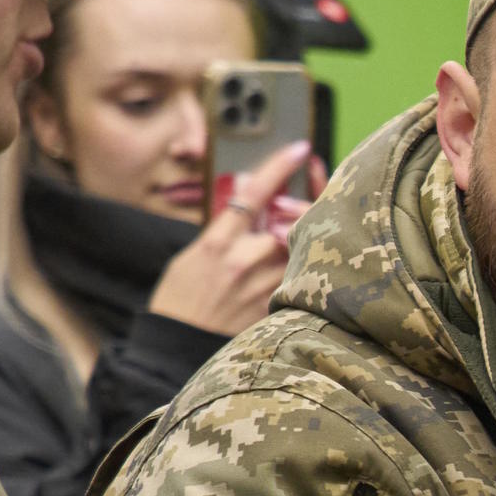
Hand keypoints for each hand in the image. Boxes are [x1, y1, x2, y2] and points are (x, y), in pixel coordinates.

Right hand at [147, 143, 320, 337]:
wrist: (178, 347)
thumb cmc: (183, 297)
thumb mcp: (193, 254)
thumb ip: (224, 227)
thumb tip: (246, 193)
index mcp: (219, 242)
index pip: (253, 196)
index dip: (279, 169)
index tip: (300, 149)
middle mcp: (246, 261)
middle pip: (294, 221)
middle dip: (308, 206)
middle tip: (317, 194)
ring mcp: (266, 286)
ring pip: (303, 249)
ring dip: (309, 236)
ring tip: (313, 230)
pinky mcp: (278, 307)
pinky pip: (301, 278)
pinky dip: (307, 266)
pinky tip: (311, 265)